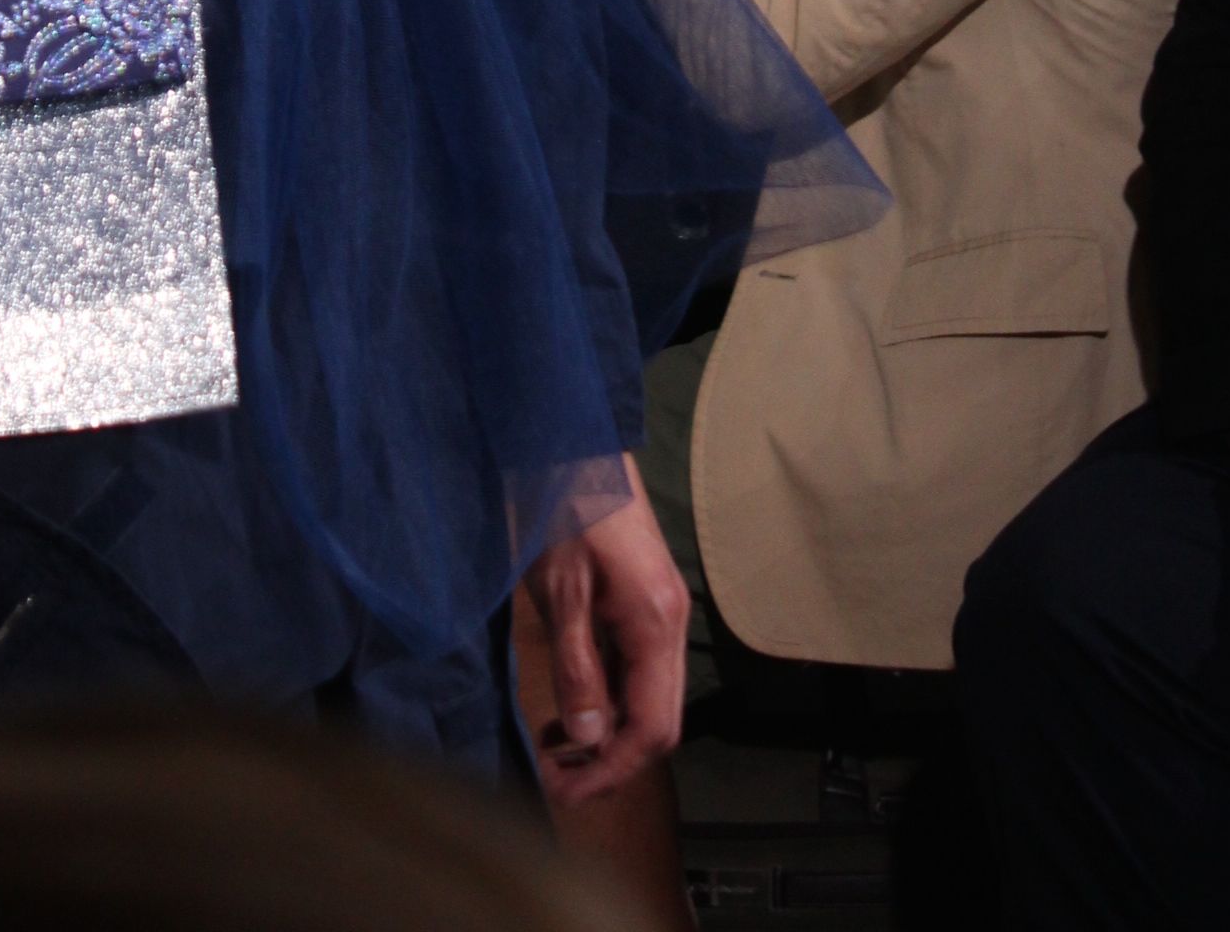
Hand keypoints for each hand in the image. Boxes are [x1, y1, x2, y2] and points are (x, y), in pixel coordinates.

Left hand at [518, 463, 689, 807]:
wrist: (572, 437)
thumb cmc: (562, 506)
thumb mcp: (560, 591)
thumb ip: (578, 667)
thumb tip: (591, 741)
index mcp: (656, 623)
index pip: (652, 728)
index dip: (612, 770)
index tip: (565, 792)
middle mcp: (671, 622)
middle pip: (658, 720)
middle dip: (612, 761)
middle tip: (558, 782)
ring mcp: (662, 609)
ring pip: (649, 696)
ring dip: (609, 733)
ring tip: (558, 751)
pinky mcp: (646, 598)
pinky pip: (637, 668)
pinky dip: (609, 698)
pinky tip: (573, 706)